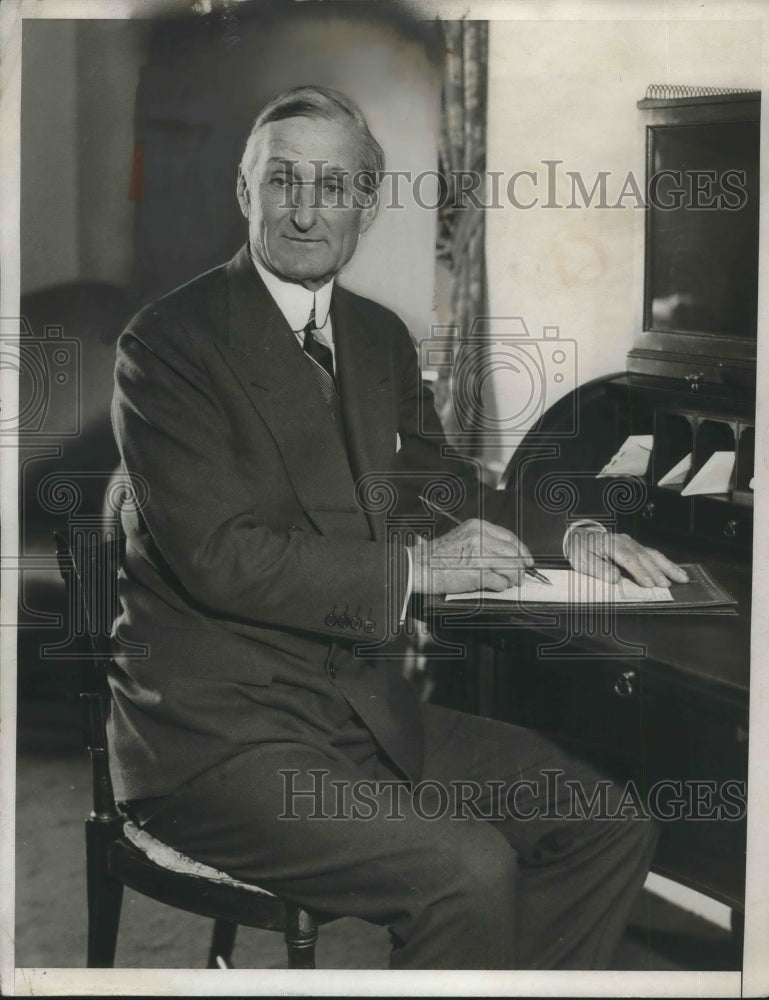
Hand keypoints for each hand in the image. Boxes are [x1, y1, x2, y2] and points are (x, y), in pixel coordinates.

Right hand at [408, 519, 532, 594]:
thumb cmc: (436, 556)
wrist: (420, 566)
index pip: (509, 537)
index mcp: (477, 527)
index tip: (526, 559)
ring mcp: (480, 556)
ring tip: (510, 583)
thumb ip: (483, 541)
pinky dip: (501, 586)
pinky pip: (500, 582)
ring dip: (513, 578)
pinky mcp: (478, 574)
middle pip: (514, 553)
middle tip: (521, 575)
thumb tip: (505, 555)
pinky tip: (496, 586)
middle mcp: (481, 539)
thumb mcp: (462, 537)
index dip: (521, 550)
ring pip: (511, 567)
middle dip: (521, 566)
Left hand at [565, 525, 688, 587]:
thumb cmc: (581, 551)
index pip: (628, 558)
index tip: (648, 584)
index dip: (639, 571)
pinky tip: (676, 571)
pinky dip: (665, 563)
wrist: (580, 537)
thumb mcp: (582, 561)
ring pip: (652, 554)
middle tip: (667, 585)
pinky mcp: (636, 546)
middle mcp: (624, 541)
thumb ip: (598, 569)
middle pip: (643, 556)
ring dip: (668, 566)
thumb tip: (615, 578)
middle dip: (656, 571)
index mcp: (610, 545)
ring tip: (682, 578)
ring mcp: (632, 543)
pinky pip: (653, 554)